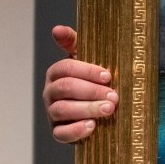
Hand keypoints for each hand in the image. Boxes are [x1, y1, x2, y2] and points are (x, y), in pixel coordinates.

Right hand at [43, 25, 117, 143]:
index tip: (108, 76)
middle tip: (114, 96)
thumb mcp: (85, 59)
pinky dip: (75, 130)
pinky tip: (92, 126)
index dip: (87, 71)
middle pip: (66, 89)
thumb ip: (73, 42)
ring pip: (63, 110)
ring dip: (87, 109)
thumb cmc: (91, 80)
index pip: (66, 68)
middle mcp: (50, 92)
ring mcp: (52, 113)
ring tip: (109, 109)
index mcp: (56, 73)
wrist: (96, 108)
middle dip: (91, 91)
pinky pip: (60, 134)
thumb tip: (57, 29)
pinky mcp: (57, 132)